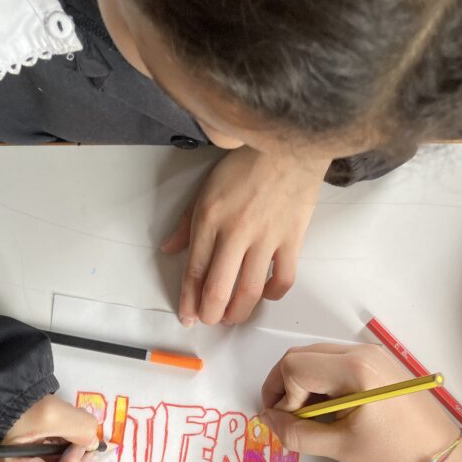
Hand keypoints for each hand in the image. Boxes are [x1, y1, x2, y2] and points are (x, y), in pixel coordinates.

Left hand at [161, 147, 326, 325]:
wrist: (289, 141)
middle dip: (211, 314)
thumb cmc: (246, 162)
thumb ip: (186, 223)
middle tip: (210, 320)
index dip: (189, 300)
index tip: (188, 317)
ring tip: (232, 317)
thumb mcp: (206, 187)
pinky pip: (282, 279)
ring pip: (249, 291)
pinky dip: (273, 294)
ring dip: (238, 312)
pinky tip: (265, 295)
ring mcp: (266, 238)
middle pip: (219, 288)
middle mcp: (236, 232)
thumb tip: (169, 249)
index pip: (194, 271)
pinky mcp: (292, 239)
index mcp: (210, 219)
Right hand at [261, 343, 461, 461]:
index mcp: (354, 369)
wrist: (440, 456)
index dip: (282, 396)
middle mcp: (362, 351)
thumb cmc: (393, 452)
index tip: (290, 424)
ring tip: (310, 417)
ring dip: (302, 384)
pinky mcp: (378, 362)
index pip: (294, 367)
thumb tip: (268, 421)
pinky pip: (335, 361)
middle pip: (301, 356)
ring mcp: (372, 353)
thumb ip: (297, 434)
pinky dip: (321, 381)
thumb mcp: (340, 447)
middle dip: (286, 386)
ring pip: (316, 357)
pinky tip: (328, 409)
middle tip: (289, 419)